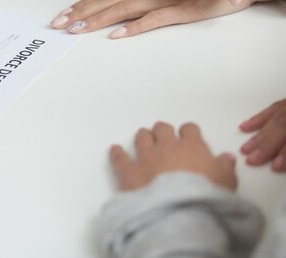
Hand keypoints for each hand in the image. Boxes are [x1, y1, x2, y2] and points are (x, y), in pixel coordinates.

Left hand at [50, 0, 285, 37]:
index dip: (81, 5)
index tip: (61, 17)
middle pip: (108, 2)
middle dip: (81, 14)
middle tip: (58, 26)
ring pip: (125, 9)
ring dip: (100, 19)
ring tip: (78, 30)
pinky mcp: (182, 11)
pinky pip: (155, 19)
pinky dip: (136, 26)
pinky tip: (118, 35)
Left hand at [110, 122, 236, 190]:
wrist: (180, 211)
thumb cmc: (206, 197)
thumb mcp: (226, 183)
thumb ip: (225, 168)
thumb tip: (226, 158)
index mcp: (192, 147)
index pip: (189, 129)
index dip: (187, 132)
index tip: (187, 136)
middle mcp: (167, 147)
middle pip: (162, 129)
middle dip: (163, 132)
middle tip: (164, 139)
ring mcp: (146, 157)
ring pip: (142, 137)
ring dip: (143, 137)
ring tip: (144, 139)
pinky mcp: (129, 172)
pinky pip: (120, 158)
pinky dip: (117, 153)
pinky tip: (114, 150)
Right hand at [240, 99, 285, 170]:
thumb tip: (285, 159)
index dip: (285, 153)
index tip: (275, 166)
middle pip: (282, 127)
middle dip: (266, 145)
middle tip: (253, 159)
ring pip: (273, 119)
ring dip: (258, 135)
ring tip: (246, 148)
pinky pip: (271, 108)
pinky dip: (257, 118)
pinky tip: (246, 127)